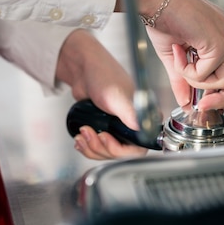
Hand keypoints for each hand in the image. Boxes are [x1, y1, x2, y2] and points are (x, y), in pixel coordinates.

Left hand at [56, 29, 147, 159]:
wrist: (83, 71)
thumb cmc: (104, 76)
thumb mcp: (118, 97)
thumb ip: (131, 114)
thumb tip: (141, 128)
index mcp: (143, 119)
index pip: (139, 148)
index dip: (121, 149)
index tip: (106, 138)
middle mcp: (132, 126)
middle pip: (119, 154)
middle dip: (100, 147)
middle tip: (89, 133)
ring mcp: (117, 129)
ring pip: (106, 153)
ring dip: (91, 148)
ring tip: (83, 132)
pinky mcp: (105, 129)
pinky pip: (97, 148)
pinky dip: (87, 147)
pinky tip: (80, 140)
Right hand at [117, 0, 223, 110]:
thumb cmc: (165, 17)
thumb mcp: (177, 57)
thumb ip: (185, 80)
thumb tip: (186, 102)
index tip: (207, 102)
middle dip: (222, 98)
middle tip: (201, 105)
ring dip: (198, 81)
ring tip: (180, 62)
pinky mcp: (221, 44)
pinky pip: (207, 76)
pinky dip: (187, 71)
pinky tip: (178, 51)